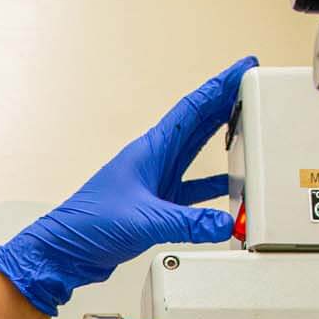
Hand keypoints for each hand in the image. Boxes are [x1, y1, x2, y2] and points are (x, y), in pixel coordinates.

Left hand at [0, 56, 256, 315]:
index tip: (241, 69)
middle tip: (251, 88)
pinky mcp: (155, 204)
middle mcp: (154, 160)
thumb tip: (223, 222)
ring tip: (247, 130)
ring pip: (195, 153)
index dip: (219, 86)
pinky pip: (192, 188)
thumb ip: (188, 222)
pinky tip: (228, 189)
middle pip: (198, 124)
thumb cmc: (89, 223)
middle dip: (225, 103)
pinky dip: (211, 187)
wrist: (66, 250)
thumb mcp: (146, 220)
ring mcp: (154, 181)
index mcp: (150, 150)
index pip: (192, 109)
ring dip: (221, 140)